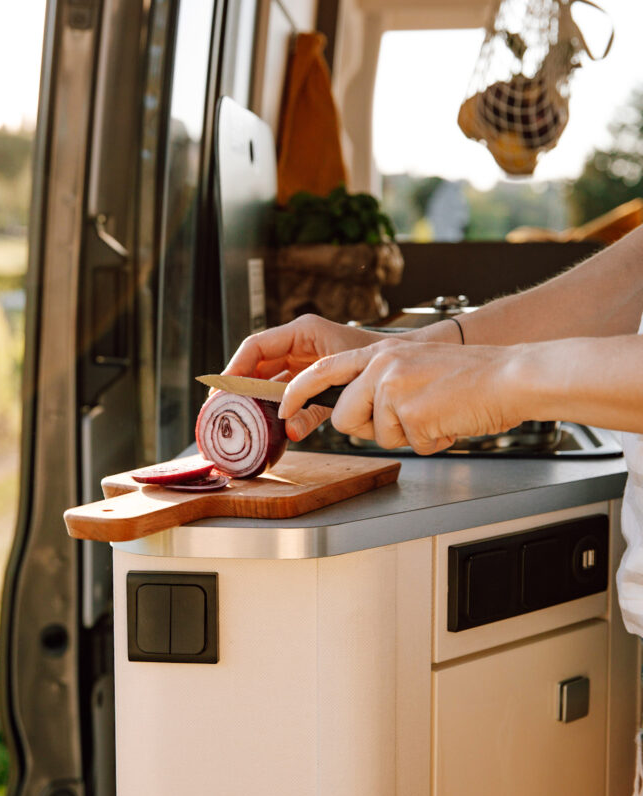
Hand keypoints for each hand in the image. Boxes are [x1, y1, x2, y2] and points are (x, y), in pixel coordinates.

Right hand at [224, 315, 386, 439]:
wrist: (395, 364)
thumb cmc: (372, 362)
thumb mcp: (339, 383)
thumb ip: (313, 408)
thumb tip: (290, 431)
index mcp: (303, 332)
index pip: (256, 346)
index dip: (235, 367)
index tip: (222, 388)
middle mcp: (297, 342)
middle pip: (256, 362)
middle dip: (237, 384)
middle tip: (220, 407)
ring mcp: (301, 357)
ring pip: (266, 376)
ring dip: (252, 396)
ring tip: (235, 415)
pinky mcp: (307, 373)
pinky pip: (281, 387)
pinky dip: (272, 403)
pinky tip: (262, 419)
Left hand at [278, 339, 526, 453]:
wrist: (511, 376)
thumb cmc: (472, 377)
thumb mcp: (415, 365)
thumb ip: (383, 382)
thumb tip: (362, 414)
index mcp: (381, 351)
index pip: (324, 370)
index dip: (298, 392)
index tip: (284, 407)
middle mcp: (382, 365)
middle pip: (345, 417)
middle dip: (370, 429)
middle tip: (410, 419)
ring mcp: (394, 388)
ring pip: (378, 435)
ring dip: (407, 435)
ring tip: (436, 414)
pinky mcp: (410, 411)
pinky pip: (409, 444)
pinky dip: (431, 441)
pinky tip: (449, 421)